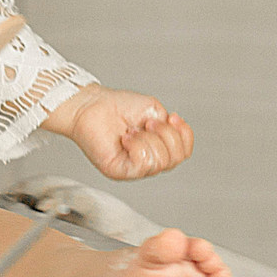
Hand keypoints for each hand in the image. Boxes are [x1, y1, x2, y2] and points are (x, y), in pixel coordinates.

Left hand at [43, 85, 193, 180]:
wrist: (92, 105)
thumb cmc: (118, 107)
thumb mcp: (154, 111)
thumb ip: (169, 128)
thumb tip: (174, 140)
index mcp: (158, 148)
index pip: (184, 152)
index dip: (184, 135)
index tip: (172, 116)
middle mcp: (148, 161)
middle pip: (175, 158)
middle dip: (165, 134)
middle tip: (147, 122)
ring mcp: (134, 169)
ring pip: (161, 162)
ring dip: (149, 139)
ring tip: (133, 129)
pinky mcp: (120, 171)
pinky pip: (142, 164)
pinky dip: (138, 145)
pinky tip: (127, 137)